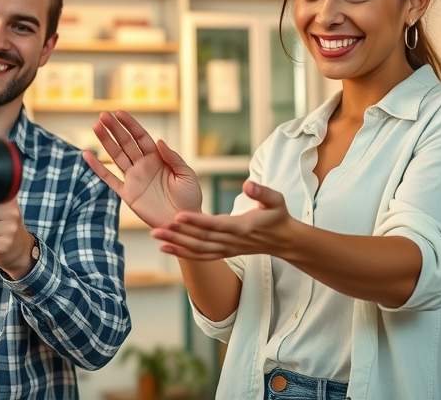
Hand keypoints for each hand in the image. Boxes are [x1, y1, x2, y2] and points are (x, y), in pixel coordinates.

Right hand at [82, 110, 201, 228]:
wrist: (184, 222)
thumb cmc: (189, 198)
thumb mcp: (187, 174)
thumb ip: (173, 157)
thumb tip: (159, 141)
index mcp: (158, 158)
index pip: (141, 137)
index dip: (130, 125)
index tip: (119, 112)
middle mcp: (143, 165)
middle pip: (126, 143)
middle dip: (114, 128)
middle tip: (102, 115)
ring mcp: (134, 179)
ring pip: (116, 156)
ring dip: (105, 142)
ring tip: (95, 127)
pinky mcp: (128, 194)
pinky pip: (110, 179)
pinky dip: (98, 168)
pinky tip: (87, 155)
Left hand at [151, 181, 297, 259]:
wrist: (284, 240)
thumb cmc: (278, 216)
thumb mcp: (276, 199)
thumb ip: (262, 191)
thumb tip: (248, 183)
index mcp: (243, 227)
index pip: (215, 225)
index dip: (196, 221)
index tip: (178, 216)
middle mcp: (232, 241)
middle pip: (201, 239)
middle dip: (178, 234)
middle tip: (156, 228)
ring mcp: (227, 249)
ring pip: (198, 250)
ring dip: (176, 244)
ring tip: (156, 236)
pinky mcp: (224, 253)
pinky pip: (201, 256)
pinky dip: (183, 253)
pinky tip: (166, 248)